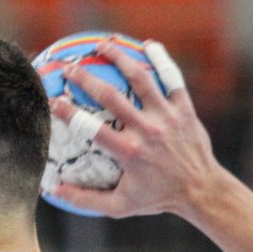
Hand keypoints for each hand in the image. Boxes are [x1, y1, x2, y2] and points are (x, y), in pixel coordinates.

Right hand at [49, 39, 223, 219]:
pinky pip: (172, 78)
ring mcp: (166, 116)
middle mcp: (146, 130)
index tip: (52, 101)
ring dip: (119, 58)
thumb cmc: (157, 198)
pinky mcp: (183, 108)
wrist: (201, 190)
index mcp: (128, 151)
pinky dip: (160, 59)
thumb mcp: (119, 206)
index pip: (90, 127)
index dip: (67, 112)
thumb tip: (52, 191)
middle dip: (85, 78)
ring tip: (103, 45)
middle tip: (69, 68)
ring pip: (140, 78)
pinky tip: (147, 45)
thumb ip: (85, 199)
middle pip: (110, 96)